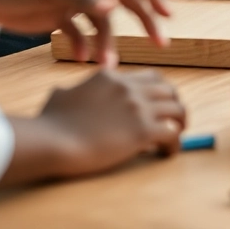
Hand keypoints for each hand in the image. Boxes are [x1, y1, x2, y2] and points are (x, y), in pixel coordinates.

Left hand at [0, 0, 171, 65]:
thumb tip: (114, 5)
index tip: (168, 15)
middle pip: (125, 0)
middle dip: (142, 21)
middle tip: (160, 43)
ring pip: (104, 21)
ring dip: (107, 42)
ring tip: (107, 64)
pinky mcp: (62, 14)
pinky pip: (82, 32)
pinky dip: (85, 44)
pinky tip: (83, 58)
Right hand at [39, 69, 186, 174]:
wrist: (52, 141)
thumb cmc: (49, 123)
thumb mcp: (60, 96)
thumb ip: (72, 91)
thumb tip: (66, 93)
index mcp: (111, 76)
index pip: (149, 77)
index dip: (158, 93)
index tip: (157, 107)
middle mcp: (128, 87)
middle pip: (168, 90)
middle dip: (174, 104)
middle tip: (173, 120)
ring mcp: (138, 107)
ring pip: (177, 110)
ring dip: (180, 124)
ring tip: (176, 136)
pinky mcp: (143, 130)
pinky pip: (173, 134)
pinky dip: (174, 145)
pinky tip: (166, 153)